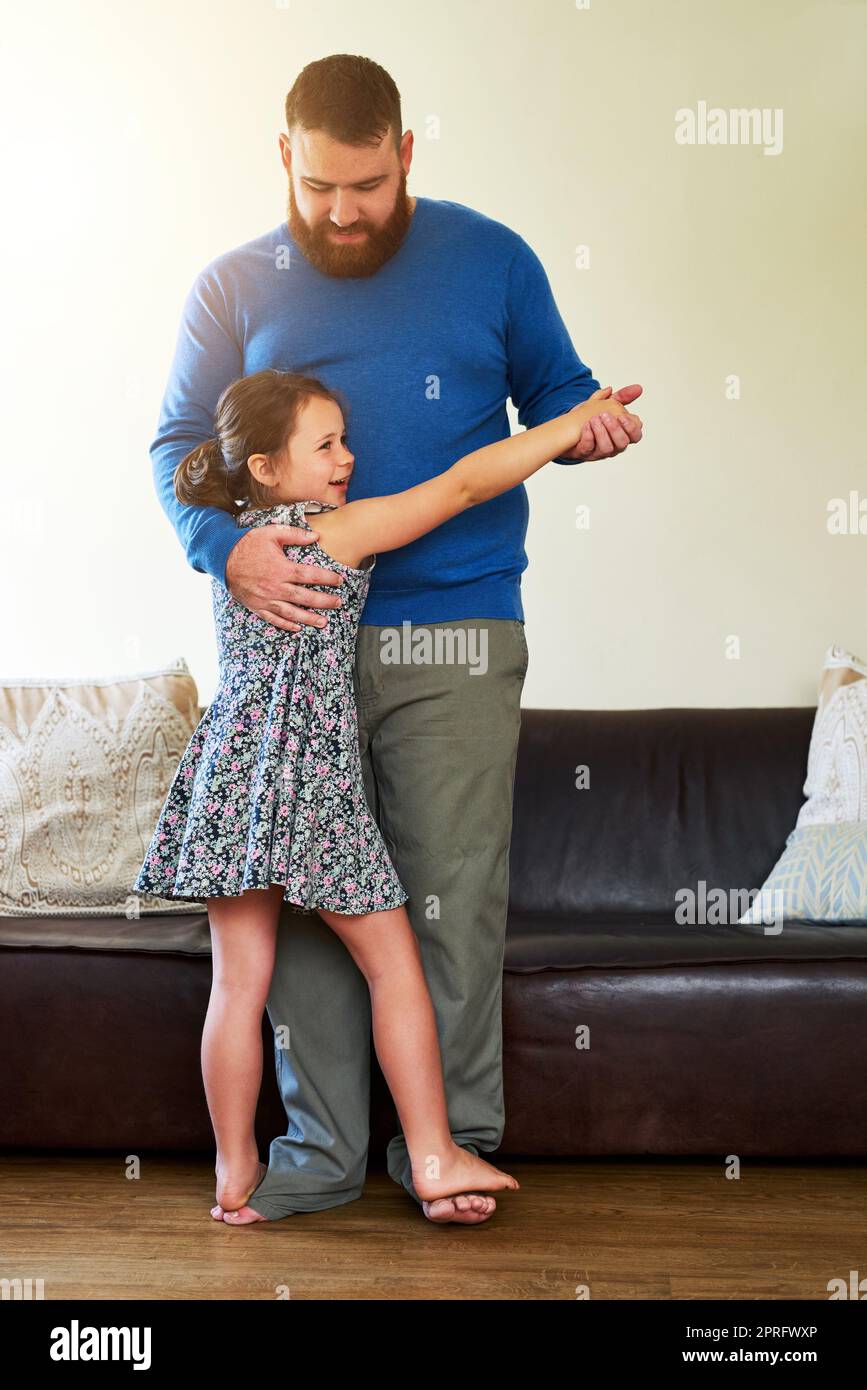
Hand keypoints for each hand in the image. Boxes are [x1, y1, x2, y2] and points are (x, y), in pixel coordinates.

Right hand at [225, 524, 344, 633]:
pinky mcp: (257, 606)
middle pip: (305, 598)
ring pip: (292, 613)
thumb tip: (316, 536)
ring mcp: (265, 599)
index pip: (310, 576)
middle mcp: (275, 587)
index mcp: (281, 569)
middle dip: (324, 601)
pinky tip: (298, 627)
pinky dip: (287, 624)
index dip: (327, 578)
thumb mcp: (270, 533)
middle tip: (338, 603)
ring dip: (309, 618)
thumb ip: (294, 534)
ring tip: (324, 622)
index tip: (339, 580)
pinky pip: (274, 619)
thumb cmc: (247, 544)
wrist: (222, 558)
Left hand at [562, 383, 643, 461]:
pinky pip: (588, 449)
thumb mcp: (606, 405)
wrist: (568, 427)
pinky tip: (585, 426)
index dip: (631, 427)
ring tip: (594, 419)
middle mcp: (614, 446)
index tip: (621, 416)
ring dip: (601, 432)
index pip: (635, 436)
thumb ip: (621, 398)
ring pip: (607, 448)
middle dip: (615, 429)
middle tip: (605, 415)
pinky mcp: (585, 454)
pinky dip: (588, 437)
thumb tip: (638, 388)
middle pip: (622, 443)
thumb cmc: (591, 418)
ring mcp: (599, 452)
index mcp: (622, 434)